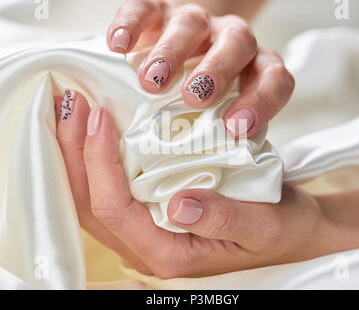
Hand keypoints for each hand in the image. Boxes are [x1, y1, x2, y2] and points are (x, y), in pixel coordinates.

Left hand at [55, 90, 331, 277]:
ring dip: (76, 154)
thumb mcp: (264, 225)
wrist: (288, 233)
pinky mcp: (149, 218)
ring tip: (72, 110)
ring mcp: (144, 235)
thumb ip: (222, 218)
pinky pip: (106, 190)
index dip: (99, 161)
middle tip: (70, 103)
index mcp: (171, 254)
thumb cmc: (279, 230)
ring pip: (90, 198)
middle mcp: (148, 248)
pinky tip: (93, 130)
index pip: (114, 208)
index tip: (100, 114)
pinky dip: (93, 159)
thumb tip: (180, 203)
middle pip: (88, 204)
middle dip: (73, 152)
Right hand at [106, 0, 293, 137]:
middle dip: (216, 70)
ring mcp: (195, 24)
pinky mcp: (158, 13)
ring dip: (172, 52)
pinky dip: (132, 23)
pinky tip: (117, 45)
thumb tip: (186, 203)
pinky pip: (145, 8)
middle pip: (237, 44)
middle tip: (193, 99)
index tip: (236, 128)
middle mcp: (229, 41)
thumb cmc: (197, 109)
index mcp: (254, 69)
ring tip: (150, 83)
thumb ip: (212, 150)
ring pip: (192, 24)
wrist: (174, 64)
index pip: (274, 79)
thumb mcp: (213, 128)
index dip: (261, 100)